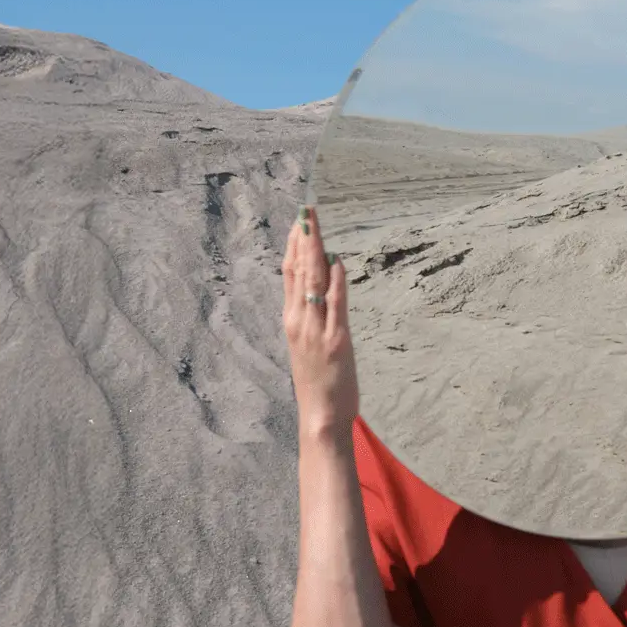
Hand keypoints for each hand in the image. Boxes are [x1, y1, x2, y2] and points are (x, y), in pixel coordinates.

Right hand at [282, 205, 358, 438]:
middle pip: (299, 271)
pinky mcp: (335, 341)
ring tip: (315, 225)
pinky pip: (336, 305)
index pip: (289, 274)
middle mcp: (299, 321)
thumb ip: (311, 317)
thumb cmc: (317, 382)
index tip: (298, 221)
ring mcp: (315, 330)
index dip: (293, 246)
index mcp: (291, 321)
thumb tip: (320, 288)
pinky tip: (338, 262)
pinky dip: (337, 282)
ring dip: (315, 251)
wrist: (320, 416)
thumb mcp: (308, 344)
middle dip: (303, 238)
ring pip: (313, 282)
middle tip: (307, 210)